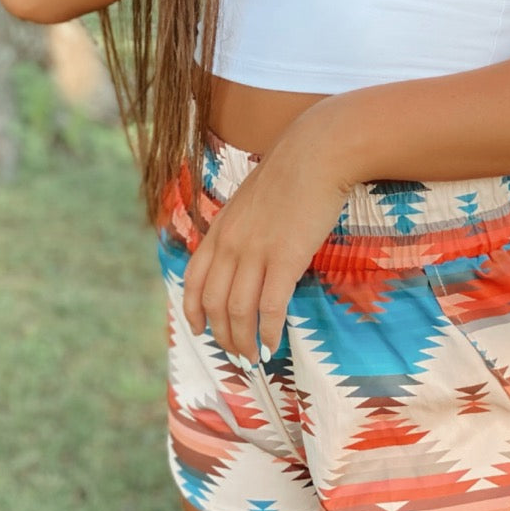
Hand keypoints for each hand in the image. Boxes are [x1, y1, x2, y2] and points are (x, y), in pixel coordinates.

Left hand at [181, 117, 352, 362]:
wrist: (316, 153)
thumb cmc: (292, 171)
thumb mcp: (251, 198)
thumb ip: (241, 225)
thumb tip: (244, 250)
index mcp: (220, 229)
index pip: (194, 280)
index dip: (193, 311)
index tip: (200, 330)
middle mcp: (231, 244)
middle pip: (214, 303)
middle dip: (222, 335)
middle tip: (235, 353)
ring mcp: (256, 252)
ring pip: (239, 312)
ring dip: (243, 341)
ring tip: (253, 357)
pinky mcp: (285, 259)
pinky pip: (270, 308)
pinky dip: (268, 332)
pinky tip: (273, 344)